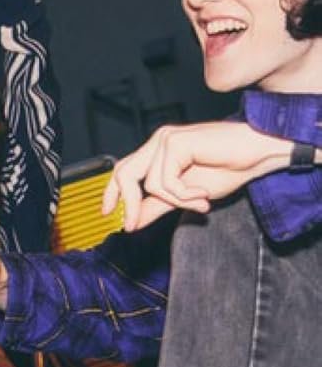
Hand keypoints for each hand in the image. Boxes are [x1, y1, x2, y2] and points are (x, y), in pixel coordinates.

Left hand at [103, 121, 293, 231]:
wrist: (259, 153)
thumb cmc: (229, 168)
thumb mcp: (186, 195)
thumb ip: (157, 206)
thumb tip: (131, 222)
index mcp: (158, 151)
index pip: (124, 170)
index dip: (111, 192)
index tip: (106, 213)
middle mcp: (158, 142)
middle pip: (124, 174)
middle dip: (127, 204)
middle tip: (131, 227)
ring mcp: (165, 140)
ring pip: (150, 183)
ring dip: (176, 200)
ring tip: (201, 200)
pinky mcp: (175, 142)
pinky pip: (166, 181)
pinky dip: (184, 194)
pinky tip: (204, 192)